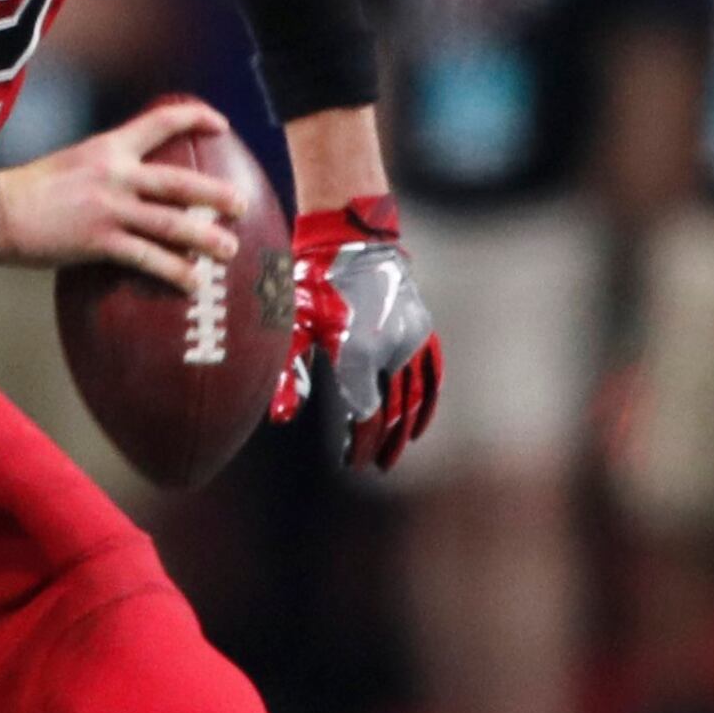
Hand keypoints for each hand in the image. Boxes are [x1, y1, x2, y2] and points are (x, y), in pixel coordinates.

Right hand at [0, 97, 245, 289]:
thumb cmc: (27, 190)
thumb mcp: (71, 163)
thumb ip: (106, 168)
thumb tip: (132, 183)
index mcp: (108, 147)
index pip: (160, 122)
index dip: (195, 118)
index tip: (220, 125)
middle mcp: (115, 174)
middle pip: (180, 182)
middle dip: (216, 195)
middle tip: (241, 205)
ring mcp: (110, 208)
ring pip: (172, 223)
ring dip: (205, 238)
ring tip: (228, 250)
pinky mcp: (100, 240)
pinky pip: (147, 258)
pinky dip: (173, 271)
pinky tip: (190, 282)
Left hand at [270, 193, 440, 469]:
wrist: (348, 245)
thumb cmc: (310, 287)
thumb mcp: (294, 330)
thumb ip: (288, 375)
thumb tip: (281, 418)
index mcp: (357, 353)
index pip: (363, 412)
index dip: (357, 440)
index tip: (348, 460)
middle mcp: (390, 349)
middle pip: (391, 409)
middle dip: (381, 442)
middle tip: (373, 467)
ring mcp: (410, 338)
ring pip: (415, 395)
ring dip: (407, 427)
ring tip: (396, 453)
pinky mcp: (421, 328)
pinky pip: (432, 372)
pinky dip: (428, 399)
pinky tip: (420, 421)